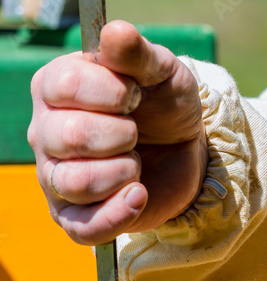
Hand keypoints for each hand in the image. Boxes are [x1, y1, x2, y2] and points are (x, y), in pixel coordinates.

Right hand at [27, 21, 206, 244]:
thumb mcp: (163, 73)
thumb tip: (115, 32)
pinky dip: (116, 215)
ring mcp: (56, 176)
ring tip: (137, 163)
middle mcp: (46, 131)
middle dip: (121, 136)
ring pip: (74, 182)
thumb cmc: (164, 105)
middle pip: (68, 136)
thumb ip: (138, 54)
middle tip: (137, 132)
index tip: (137, 95)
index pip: (65, 86)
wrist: (186, 151)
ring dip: (122, 173)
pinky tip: (139, 196)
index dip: (112, 93)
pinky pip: (82, 227)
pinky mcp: (77, 216)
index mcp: (57, 87)